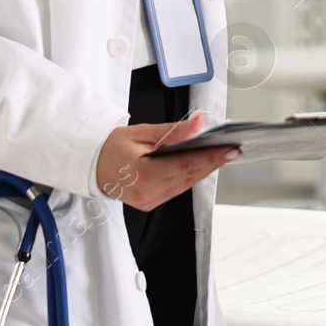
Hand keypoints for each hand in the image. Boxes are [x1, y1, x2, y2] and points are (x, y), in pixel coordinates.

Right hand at [95, 112, 238, 211]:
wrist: (92, 165)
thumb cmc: (112, 147)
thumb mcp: (142, 132)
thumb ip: (173, 131)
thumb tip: (198, 122)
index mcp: (143, 174)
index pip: (185, 165)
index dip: (211, 157)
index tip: (230, 150)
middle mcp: (147, 192)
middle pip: (189, 176)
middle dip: (213, 162)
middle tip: (233, 150)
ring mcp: (149, 200)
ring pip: (186, 184)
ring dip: (205, 169)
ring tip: (222, 155)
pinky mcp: (151, 203)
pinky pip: (178, 188)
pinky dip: (191, 176)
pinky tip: (202, 164)